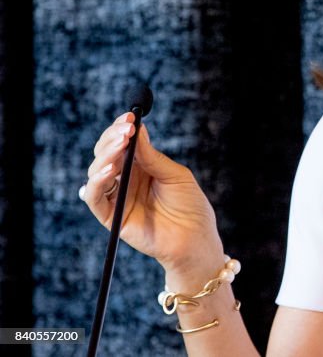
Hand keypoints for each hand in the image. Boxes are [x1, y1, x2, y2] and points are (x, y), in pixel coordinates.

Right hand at [79, 112, 224, 277]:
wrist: (195, 238)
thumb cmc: (190, 205)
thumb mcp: (174, 175)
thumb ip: (152, 156)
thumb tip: (137, 129)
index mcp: (141, 166)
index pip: (122, 143)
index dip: (121, 129)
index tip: (129, 118)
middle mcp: (125, 179)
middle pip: (106, 154)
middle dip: (112, 138)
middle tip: (125, 130)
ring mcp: (117, 197)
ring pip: (97, 172)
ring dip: (104, 156)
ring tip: (118, 147)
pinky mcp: (111, 216)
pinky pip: (95, 197)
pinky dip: (97, 182)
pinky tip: (109, 170)